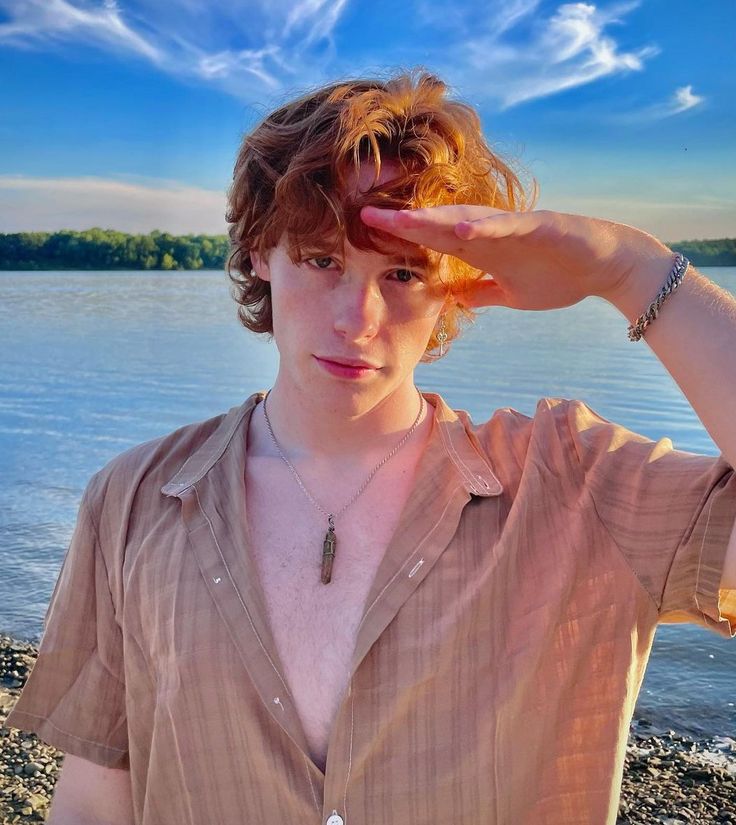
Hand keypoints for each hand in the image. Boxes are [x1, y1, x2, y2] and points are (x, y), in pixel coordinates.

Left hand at [360, 204, 671, 310]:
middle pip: (437, 227)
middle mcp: (489, 235)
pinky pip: (506, 226)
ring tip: (397, 217)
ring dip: (431, 218)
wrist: (606, 267)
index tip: (365, 238)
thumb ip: (481, 292)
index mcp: (479, 251)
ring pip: (464, 220)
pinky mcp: (537, 226)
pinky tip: (458, 226)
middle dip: (401, 222)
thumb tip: (454, 298)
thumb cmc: (559, 277)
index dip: (399, 240)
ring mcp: (511, 228)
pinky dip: (483, 226)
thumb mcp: (510, 294)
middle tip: (363, 216)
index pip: (431, 244)